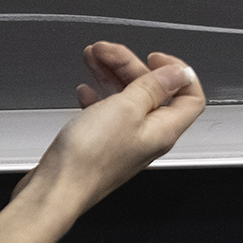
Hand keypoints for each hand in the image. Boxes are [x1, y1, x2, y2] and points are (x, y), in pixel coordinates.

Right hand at [18, 45, 205, 211]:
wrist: (53, 191)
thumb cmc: (88, 158)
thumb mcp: (126, 109)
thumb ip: (153, 87)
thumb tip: (179, 73)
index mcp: (163, 130)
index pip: (190, 97)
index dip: (178, 73)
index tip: (156, 57)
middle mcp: (147, 137)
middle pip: (153, 92)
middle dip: (130, 66)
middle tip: (107, 50)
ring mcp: (123, 142)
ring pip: (126, 100)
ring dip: (111, 76)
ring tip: (92, 58)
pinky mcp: (101, 146)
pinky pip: (106, 114)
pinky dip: (98, 97)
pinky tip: (85, 91)